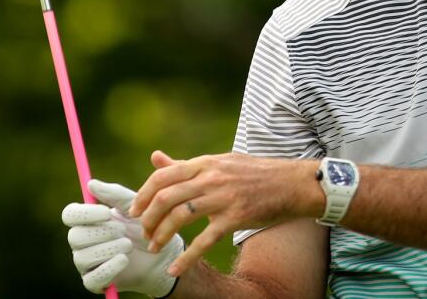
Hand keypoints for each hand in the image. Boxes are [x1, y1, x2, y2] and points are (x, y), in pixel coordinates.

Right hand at [62, 179, 183, 296]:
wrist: (162, 251)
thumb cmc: (145, 224)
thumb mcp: (133, 205)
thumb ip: (114, 194)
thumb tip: (91, 184)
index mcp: (86, 220)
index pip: (69, 215)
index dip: (84, 213)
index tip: (106, 212)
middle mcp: (81, 242)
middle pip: (74, 237)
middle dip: (101, 233)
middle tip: (122, 230)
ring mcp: (86, 263)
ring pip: (83, 257)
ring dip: (109, 249)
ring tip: (128, 245)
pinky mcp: (94, 283)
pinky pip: (92, 279)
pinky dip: (109, 268)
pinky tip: (124, 260)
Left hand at [129, 150, 321, 277]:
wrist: (293, 183)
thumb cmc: (255, 173)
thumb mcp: (220, 162)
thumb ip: (186, 164)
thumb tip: (155, 158)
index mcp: (205, 163)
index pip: (163, 176)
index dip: (143, 195)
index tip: (134, 211)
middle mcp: (211, 177)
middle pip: (166, 197)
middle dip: (148, 219)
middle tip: (143, 233)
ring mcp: (223, 197)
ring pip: (180, 217)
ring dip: (161, 236)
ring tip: (155, 248)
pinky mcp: (235, 217)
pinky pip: (204, 240)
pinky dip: (186, 257)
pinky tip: (175, 268)